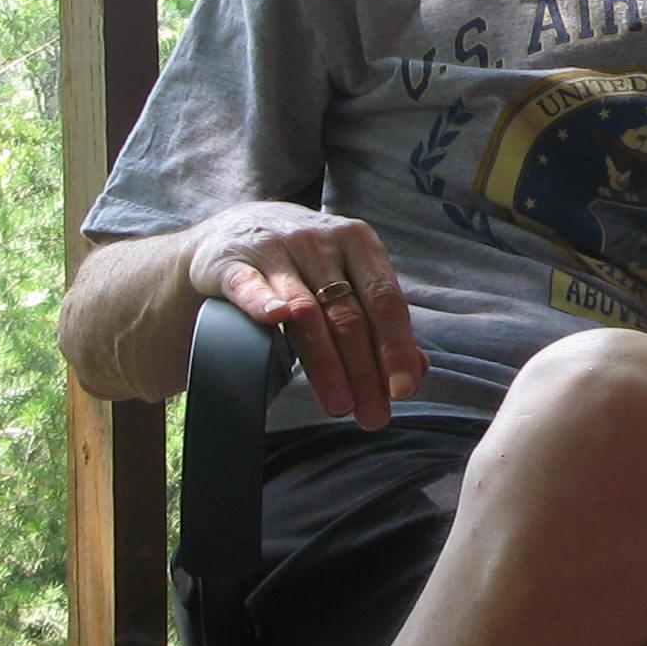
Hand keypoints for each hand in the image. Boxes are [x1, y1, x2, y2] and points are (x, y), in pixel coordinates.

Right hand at [184, 204, 425, 428]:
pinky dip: (262, 301)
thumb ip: (379, 321)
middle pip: (347, 313)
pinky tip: (275, 320)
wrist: (233, 230)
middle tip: (372, 416)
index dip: (395, 347)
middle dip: (363, 370)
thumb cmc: (303, 263)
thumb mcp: (346, 278)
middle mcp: (319, 240)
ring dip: (324, 362)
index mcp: (357, 242)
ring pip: (305, 311)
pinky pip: (248, 284)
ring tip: (338, 404)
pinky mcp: (231, 261)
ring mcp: (274, 248)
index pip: (385, 299)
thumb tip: (415, 370)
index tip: (402, 390)